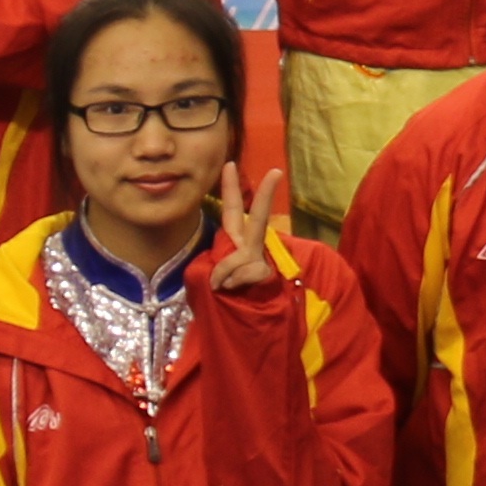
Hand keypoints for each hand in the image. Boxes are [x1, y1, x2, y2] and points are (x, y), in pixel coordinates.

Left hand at [207, 159, 290, 294]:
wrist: (243, 321)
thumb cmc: (223, 297)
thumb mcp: (208, 276)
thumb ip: (219, 264)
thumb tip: (230, 267)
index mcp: (235, 241)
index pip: (231, 212)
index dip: (229, 188)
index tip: (229, 164)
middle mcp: (250, 247)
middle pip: (259, 218)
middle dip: (267, 196)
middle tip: (276, 171)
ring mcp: (259, 260)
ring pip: (238, 257)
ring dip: (224, 274)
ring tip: (223, 288)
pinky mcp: (266, 276)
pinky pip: (242, 273)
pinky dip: (233, 284)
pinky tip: (237, 293)